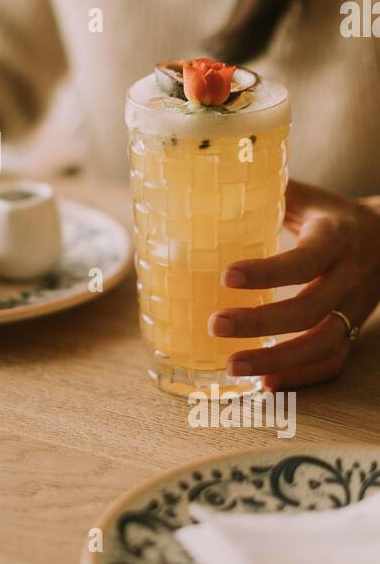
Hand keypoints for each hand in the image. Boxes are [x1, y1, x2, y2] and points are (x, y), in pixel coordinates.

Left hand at [209, 181, 379, 390]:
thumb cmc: (333, 216)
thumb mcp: (309, 197)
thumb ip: (267, 191)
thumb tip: (209, 179)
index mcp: (336, 239)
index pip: (305, 259)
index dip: (267, 271)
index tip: (226, 275)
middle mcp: (349, 277)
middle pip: (309, 308)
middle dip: (260, 322)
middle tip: (215, 325)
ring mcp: (354, 309)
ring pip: (322, 343)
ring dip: (277, 360)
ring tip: (232, 366)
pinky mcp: (353, 331)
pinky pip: (332, 362)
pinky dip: (299, 377)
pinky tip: (264, 385)